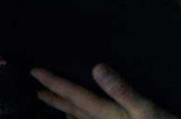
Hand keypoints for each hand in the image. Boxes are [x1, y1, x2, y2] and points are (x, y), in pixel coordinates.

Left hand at [32, 64, 178, 118]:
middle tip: (35, 87)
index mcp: (106, 113)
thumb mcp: (145, 107)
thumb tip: (97, 68)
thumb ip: (121, 89)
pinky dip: (79, 118)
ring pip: (78, 118)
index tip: (35, 72)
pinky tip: (80, 117)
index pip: (74, 95)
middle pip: (71, 108)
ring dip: (63, 108)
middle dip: (53, 96)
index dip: (54, 83)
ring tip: (52, 101)